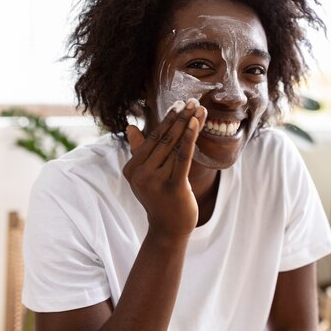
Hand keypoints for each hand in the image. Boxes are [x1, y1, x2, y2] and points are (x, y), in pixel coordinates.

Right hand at [123, 99, 206, 238]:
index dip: (168, 120)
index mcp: (132, 168)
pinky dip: (189, 138)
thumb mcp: (148, 175)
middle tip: (192, 100)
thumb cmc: (160, 199)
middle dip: (180, 117)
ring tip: (200, 108)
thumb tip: (131, 127)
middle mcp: (140, 174)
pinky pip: (182, 158)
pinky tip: (195, 123)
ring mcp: (154, 181)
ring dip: (189, 124)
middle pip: (164, 139)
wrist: (169, 230)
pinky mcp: (172, 187)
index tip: (180, 104)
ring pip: (175, 146)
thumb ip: (140, 151)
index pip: (153, 138)